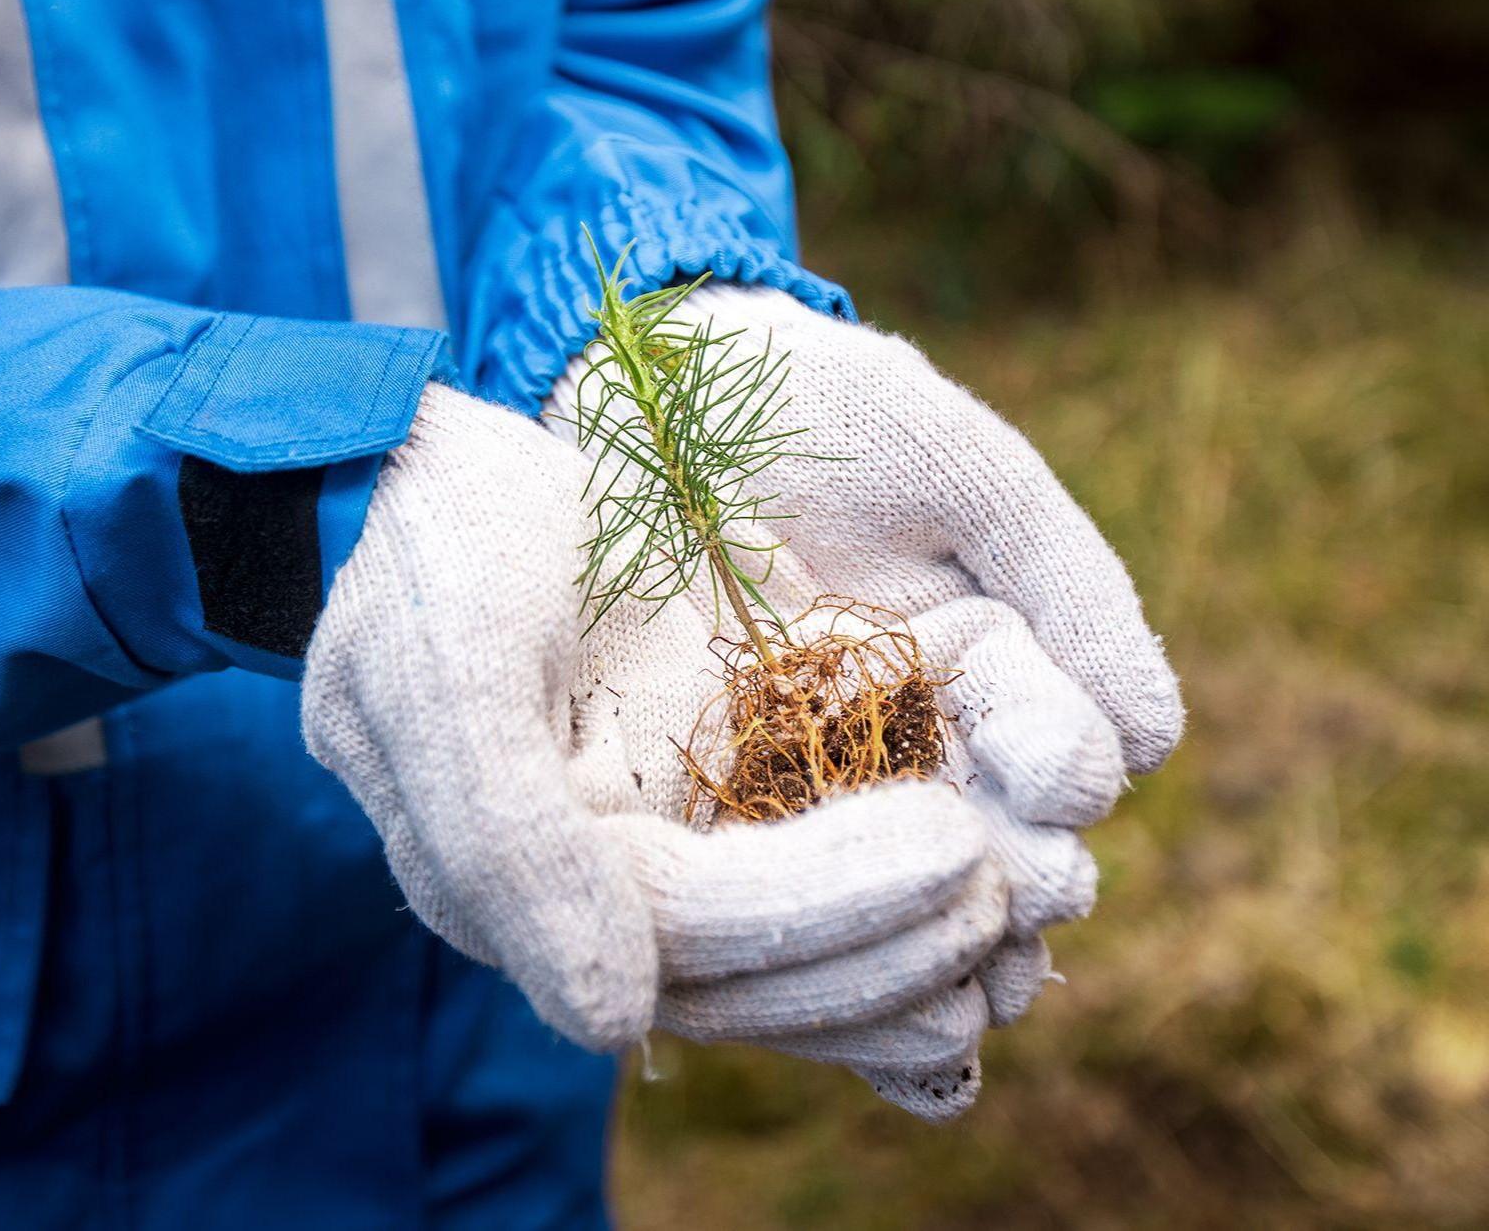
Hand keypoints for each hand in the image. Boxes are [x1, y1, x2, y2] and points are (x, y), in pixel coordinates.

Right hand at [302, 384, 1009, 1057]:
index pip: (698, 931)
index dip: (827, 909)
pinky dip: (911, 866)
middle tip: (1032, 892)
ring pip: (808, 930)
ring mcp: (669, 838)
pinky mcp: (722, 780)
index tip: (958, 854)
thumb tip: (615, 1018)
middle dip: (904, 943)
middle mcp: (605, 889)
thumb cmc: (439, 556)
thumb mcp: (449, 669)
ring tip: (1049, 891)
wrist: (451, 471)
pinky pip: (824, 852)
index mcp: (528, 884)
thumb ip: (508, 843)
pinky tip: (1011, 859)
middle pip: (768, 963)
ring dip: (928, 928)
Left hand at [632, 283, 1185, 1118]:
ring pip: (891, 909)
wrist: (652, 382)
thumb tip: (1157, 745)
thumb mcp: (967, 478)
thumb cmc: (824, 407)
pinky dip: (828, 986)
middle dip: (1007, 901)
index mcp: (984, 674)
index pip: (1049, 758)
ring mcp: (807, 796)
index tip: (1065, 797)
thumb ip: (1069, 588)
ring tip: (957, 1010)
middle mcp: (910, 751)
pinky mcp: (706, 820)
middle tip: (1017, 922)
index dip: (1060, 787)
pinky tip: (873, 1047)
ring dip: (932, 968)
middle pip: (982, 858)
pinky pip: (778, 915)